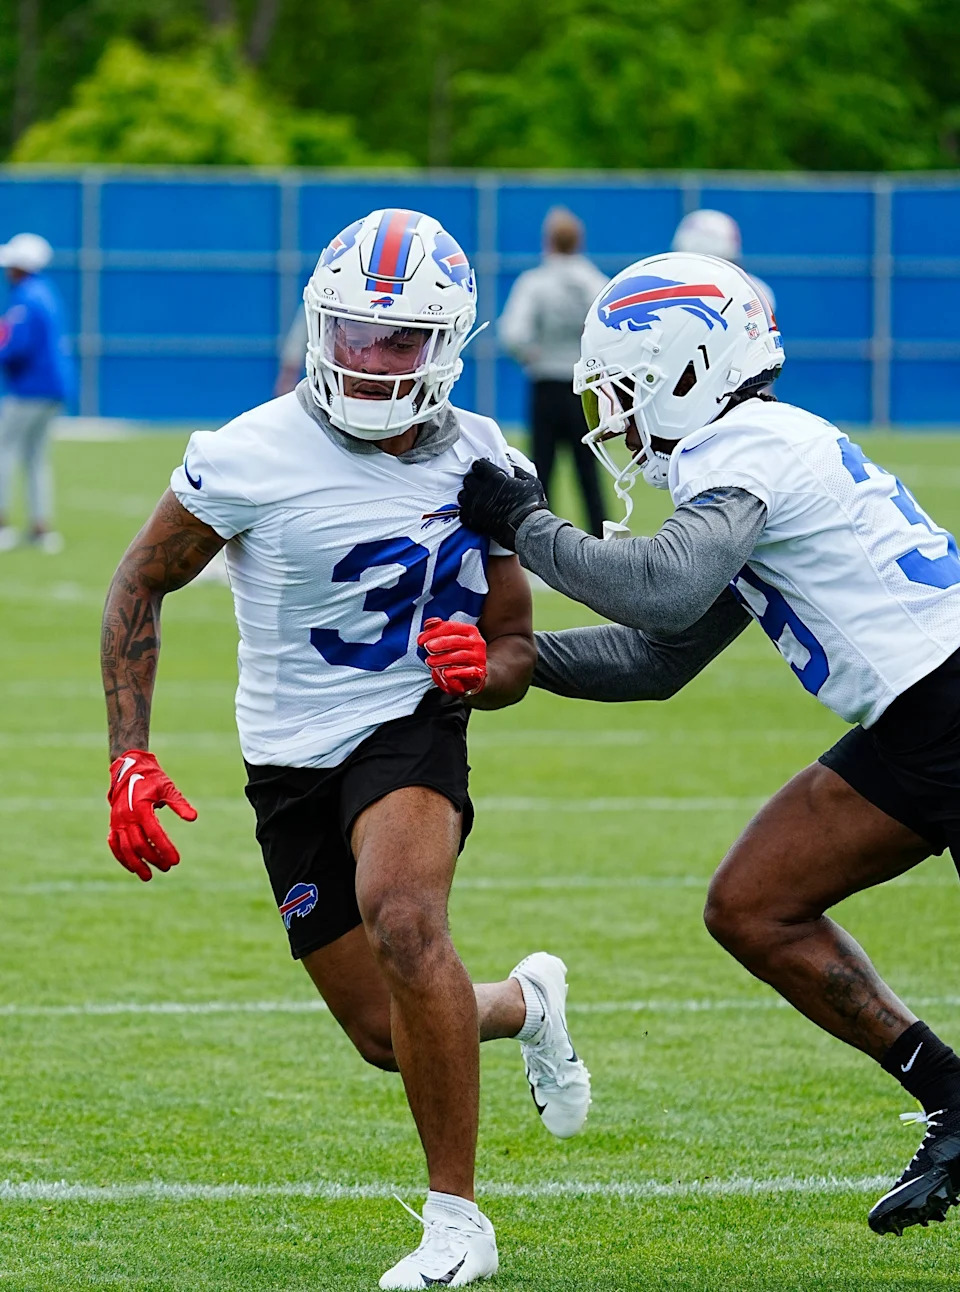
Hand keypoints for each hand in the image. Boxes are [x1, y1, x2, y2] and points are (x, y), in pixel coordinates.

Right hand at [107, 750, 196, 881]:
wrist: (129, 770)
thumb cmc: (152, 779)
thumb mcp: (168, 788)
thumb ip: (179, 804)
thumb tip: (193, 818)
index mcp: (141, 808)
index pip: (154, 834)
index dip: (165, 848)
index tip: (176, 861)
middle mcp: (127, 817)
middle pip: (140, 845)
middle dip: (154, 859)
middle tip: (167, 867)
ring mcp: (117, 822)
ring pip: (125, 849)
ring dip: (136, 864)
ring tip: (148, 876)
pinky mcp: (113, 825)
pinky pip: (115, 846)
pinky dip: (122, 858)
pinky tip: (133, 868)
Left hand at [417, 618, 486, 696]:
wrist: (474, 674)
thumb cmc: (456, 654)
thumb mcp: (447, 640)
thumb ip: (436, 629)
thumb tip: (428, 624)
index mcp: (469, 630)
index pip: (450, 627)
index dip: (434, 632)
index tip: (420, 640)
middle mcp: (477, 642)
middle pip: (456, 640)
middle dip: (440, 643)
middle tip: (427, 647)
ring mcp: (479, 658)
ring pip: (461, 655)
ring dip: (443, 658)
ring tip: (430, 662)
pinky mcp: (480, 673)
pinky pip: (470, 672)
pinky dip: (457, 672)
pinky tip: (446, 673)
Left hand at [457, 458, 547, 550]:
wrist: (527, 529)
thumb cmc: (532, 505)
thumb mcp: (531, 482)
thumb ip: (518, 471)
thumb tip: (511, 467)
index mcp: (495, 477)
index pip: (478, 465)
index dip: (481, 467)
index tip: (485, 471)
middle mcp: (482, 490)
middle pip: (468, 480)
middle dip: (474, 481)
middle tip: (482, 486)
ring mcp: (476, 506)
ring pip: (462, 496)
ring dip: (468, 496)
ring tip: (477, 499)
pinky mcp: (474, 521)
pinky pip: (462, 513)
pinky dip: (467, 512)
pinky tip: (475, 512)